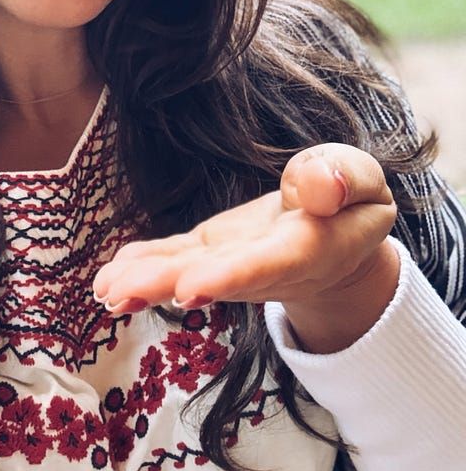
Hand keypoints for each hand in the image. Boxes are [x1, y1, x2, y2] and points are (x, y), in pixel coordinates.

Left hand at [93, 143, 399, 351]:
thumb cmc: (351, 203)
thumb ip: (344, 179)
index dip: (229, 277)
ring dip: (144, 281)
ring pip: (185, 270)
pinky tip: (111, 274)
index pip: (267, 263)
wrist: (338, 236)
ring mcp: (230, 260)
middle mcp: (261, 265)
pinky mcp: (210, 249)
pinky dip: (144, 263)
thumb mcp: (363, 181)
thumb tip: (314, 187)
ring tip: (106, 290)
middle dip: (166, 283)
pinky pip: (175, 256)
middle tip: (122, 292)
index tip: (190, 288)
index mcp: (308, 249)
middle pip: (212, 276)